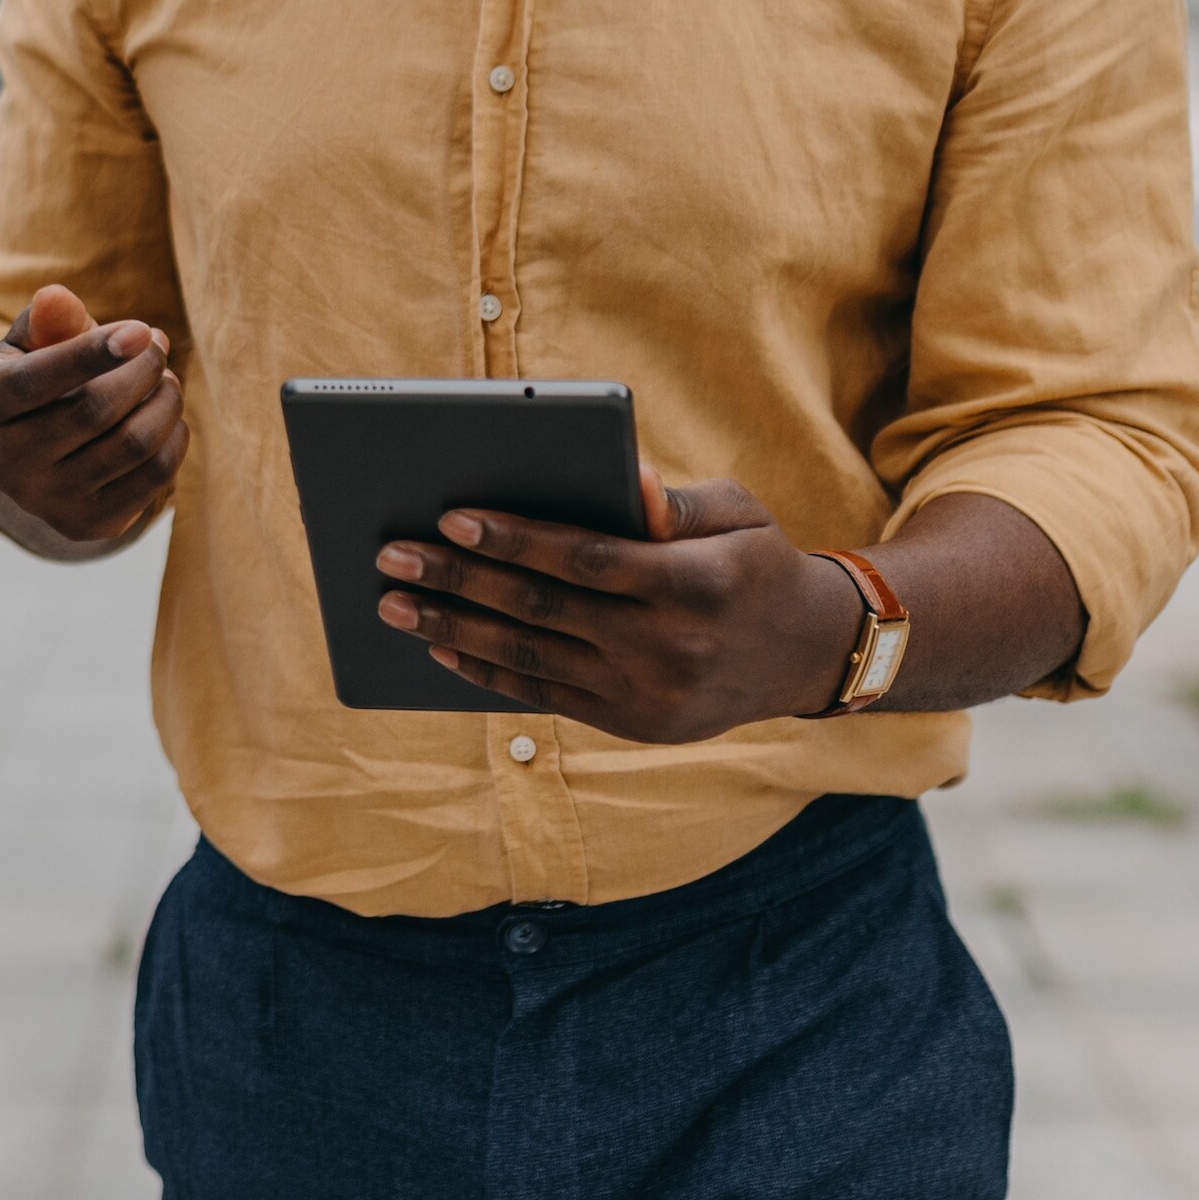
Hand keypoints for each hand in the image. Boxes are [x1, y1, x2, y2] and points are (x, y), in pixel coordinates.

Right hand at [0, 284, 185, 558]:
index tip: (142, 330)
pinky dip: (172, 438)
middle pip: (95, 409)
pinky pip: (153, 478)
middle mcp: (3, 462)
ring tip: (165, 378)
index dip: (92, 353)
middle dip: (143, 369)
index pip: (38, 380)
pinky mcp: (87, 526)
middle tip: (157, 344)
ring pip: (132, 444)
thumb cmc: (22, 394)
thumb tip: (57, 297)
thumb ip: (42, 323)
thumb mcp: (19, 353)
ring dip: (164, 401)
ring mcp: (46, 502)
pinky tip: (166, 415)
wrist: (6, 480)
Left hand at [367, 471, 870, 746]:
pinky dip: (489, 671)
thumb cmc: (757, 562)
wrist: (807, 654)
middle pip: (542, 610)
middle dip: (459, 579)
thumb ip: (675, 500)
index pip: (586, 560)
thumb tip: (624, 477)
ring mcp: (648, 694)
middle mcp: (669, 646)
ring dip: (454, 629)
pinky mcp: (633, 722)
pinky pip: (546, 694)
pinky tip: (443, 644)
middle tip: (391, 555)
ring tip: (395, 603)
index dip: (515, 540)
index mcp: (694, 584)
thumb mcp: (737, 513)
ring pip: (533, 659)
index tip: (451, 517)